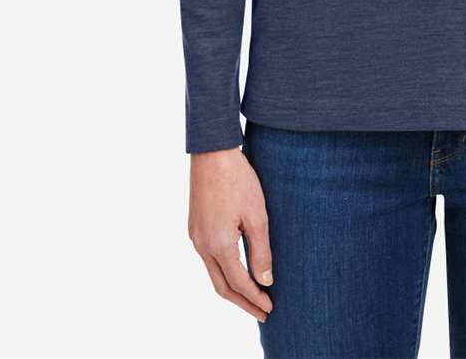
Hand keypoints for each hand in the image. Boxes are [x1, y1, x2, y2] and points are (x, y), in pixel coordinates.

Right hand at [188, 146, 274, 321]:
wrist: (212, 152)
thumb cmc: (238, 179)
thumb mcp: (257, 215)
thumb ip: (261, 251)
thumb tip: (265, 280)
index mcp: (219, 245)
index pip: (239, 283)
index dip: (255, 298)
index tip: (270, 308)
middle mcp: (202, 245)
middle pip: (222, 287)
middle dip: (242, 303)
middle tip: (262, 313)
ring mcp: (195, 237)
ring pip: (213, 274)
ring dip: (232, 289)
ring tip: (251, 297)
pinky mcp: (195, 227)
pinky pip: (208, 259)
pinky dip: (223, 272)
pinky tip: (236, 270)